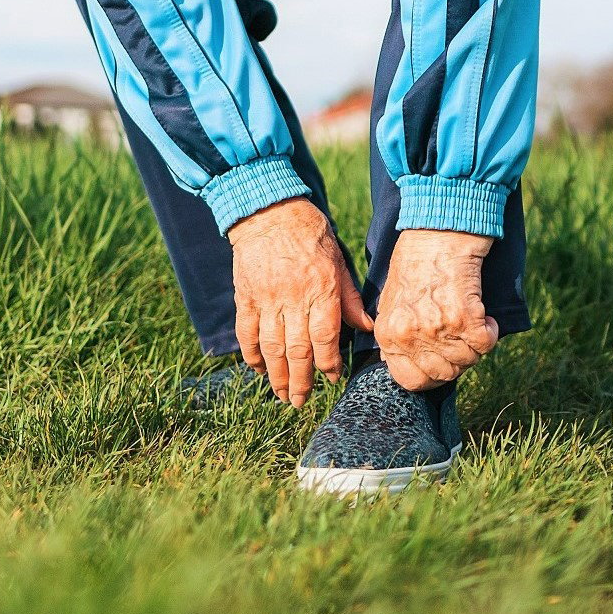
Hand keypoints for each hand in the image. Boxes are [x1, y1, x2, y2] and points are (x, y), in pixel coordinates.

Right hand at [228, 197, 374, 407]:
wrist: (270, 211)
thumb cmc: (311, 235)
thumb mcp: (339, 262)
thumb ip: (350, 298)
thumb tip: (367, 327)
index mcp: (321, 290)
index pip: (325, 337)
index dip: (328, 363)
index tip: (331, 378)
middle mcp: (294, 298)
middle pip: (297, 349)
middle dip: (300, 381)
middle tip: (300, 402)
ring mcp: (267, 298)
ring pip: (271, 346)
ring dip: (277, 375)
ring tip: (281, 394)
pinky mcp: (245, 296)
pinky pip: (246, 332)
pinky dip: (252, 354)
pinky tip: (259, 369)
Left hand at [375, 229, 498, 390]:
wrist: (438, 230)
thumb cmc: (415, 258)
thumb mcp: (391, 298)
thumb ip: (396, 331)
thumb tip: (401, 358)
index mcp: (389, 334)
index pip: (409, 380)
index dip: (430, 375)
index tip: (441, 362)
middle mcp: (411, 336)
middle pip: (442, 375)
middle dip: (456, 361)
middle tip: (461, 340)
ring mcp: (437, 330)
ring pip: (467, 362)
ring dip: (474, 346)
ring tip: (472, 322)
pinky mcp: (464, 318)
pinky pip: (484, 344)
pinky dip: (490, 332)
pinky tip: (485, 316)